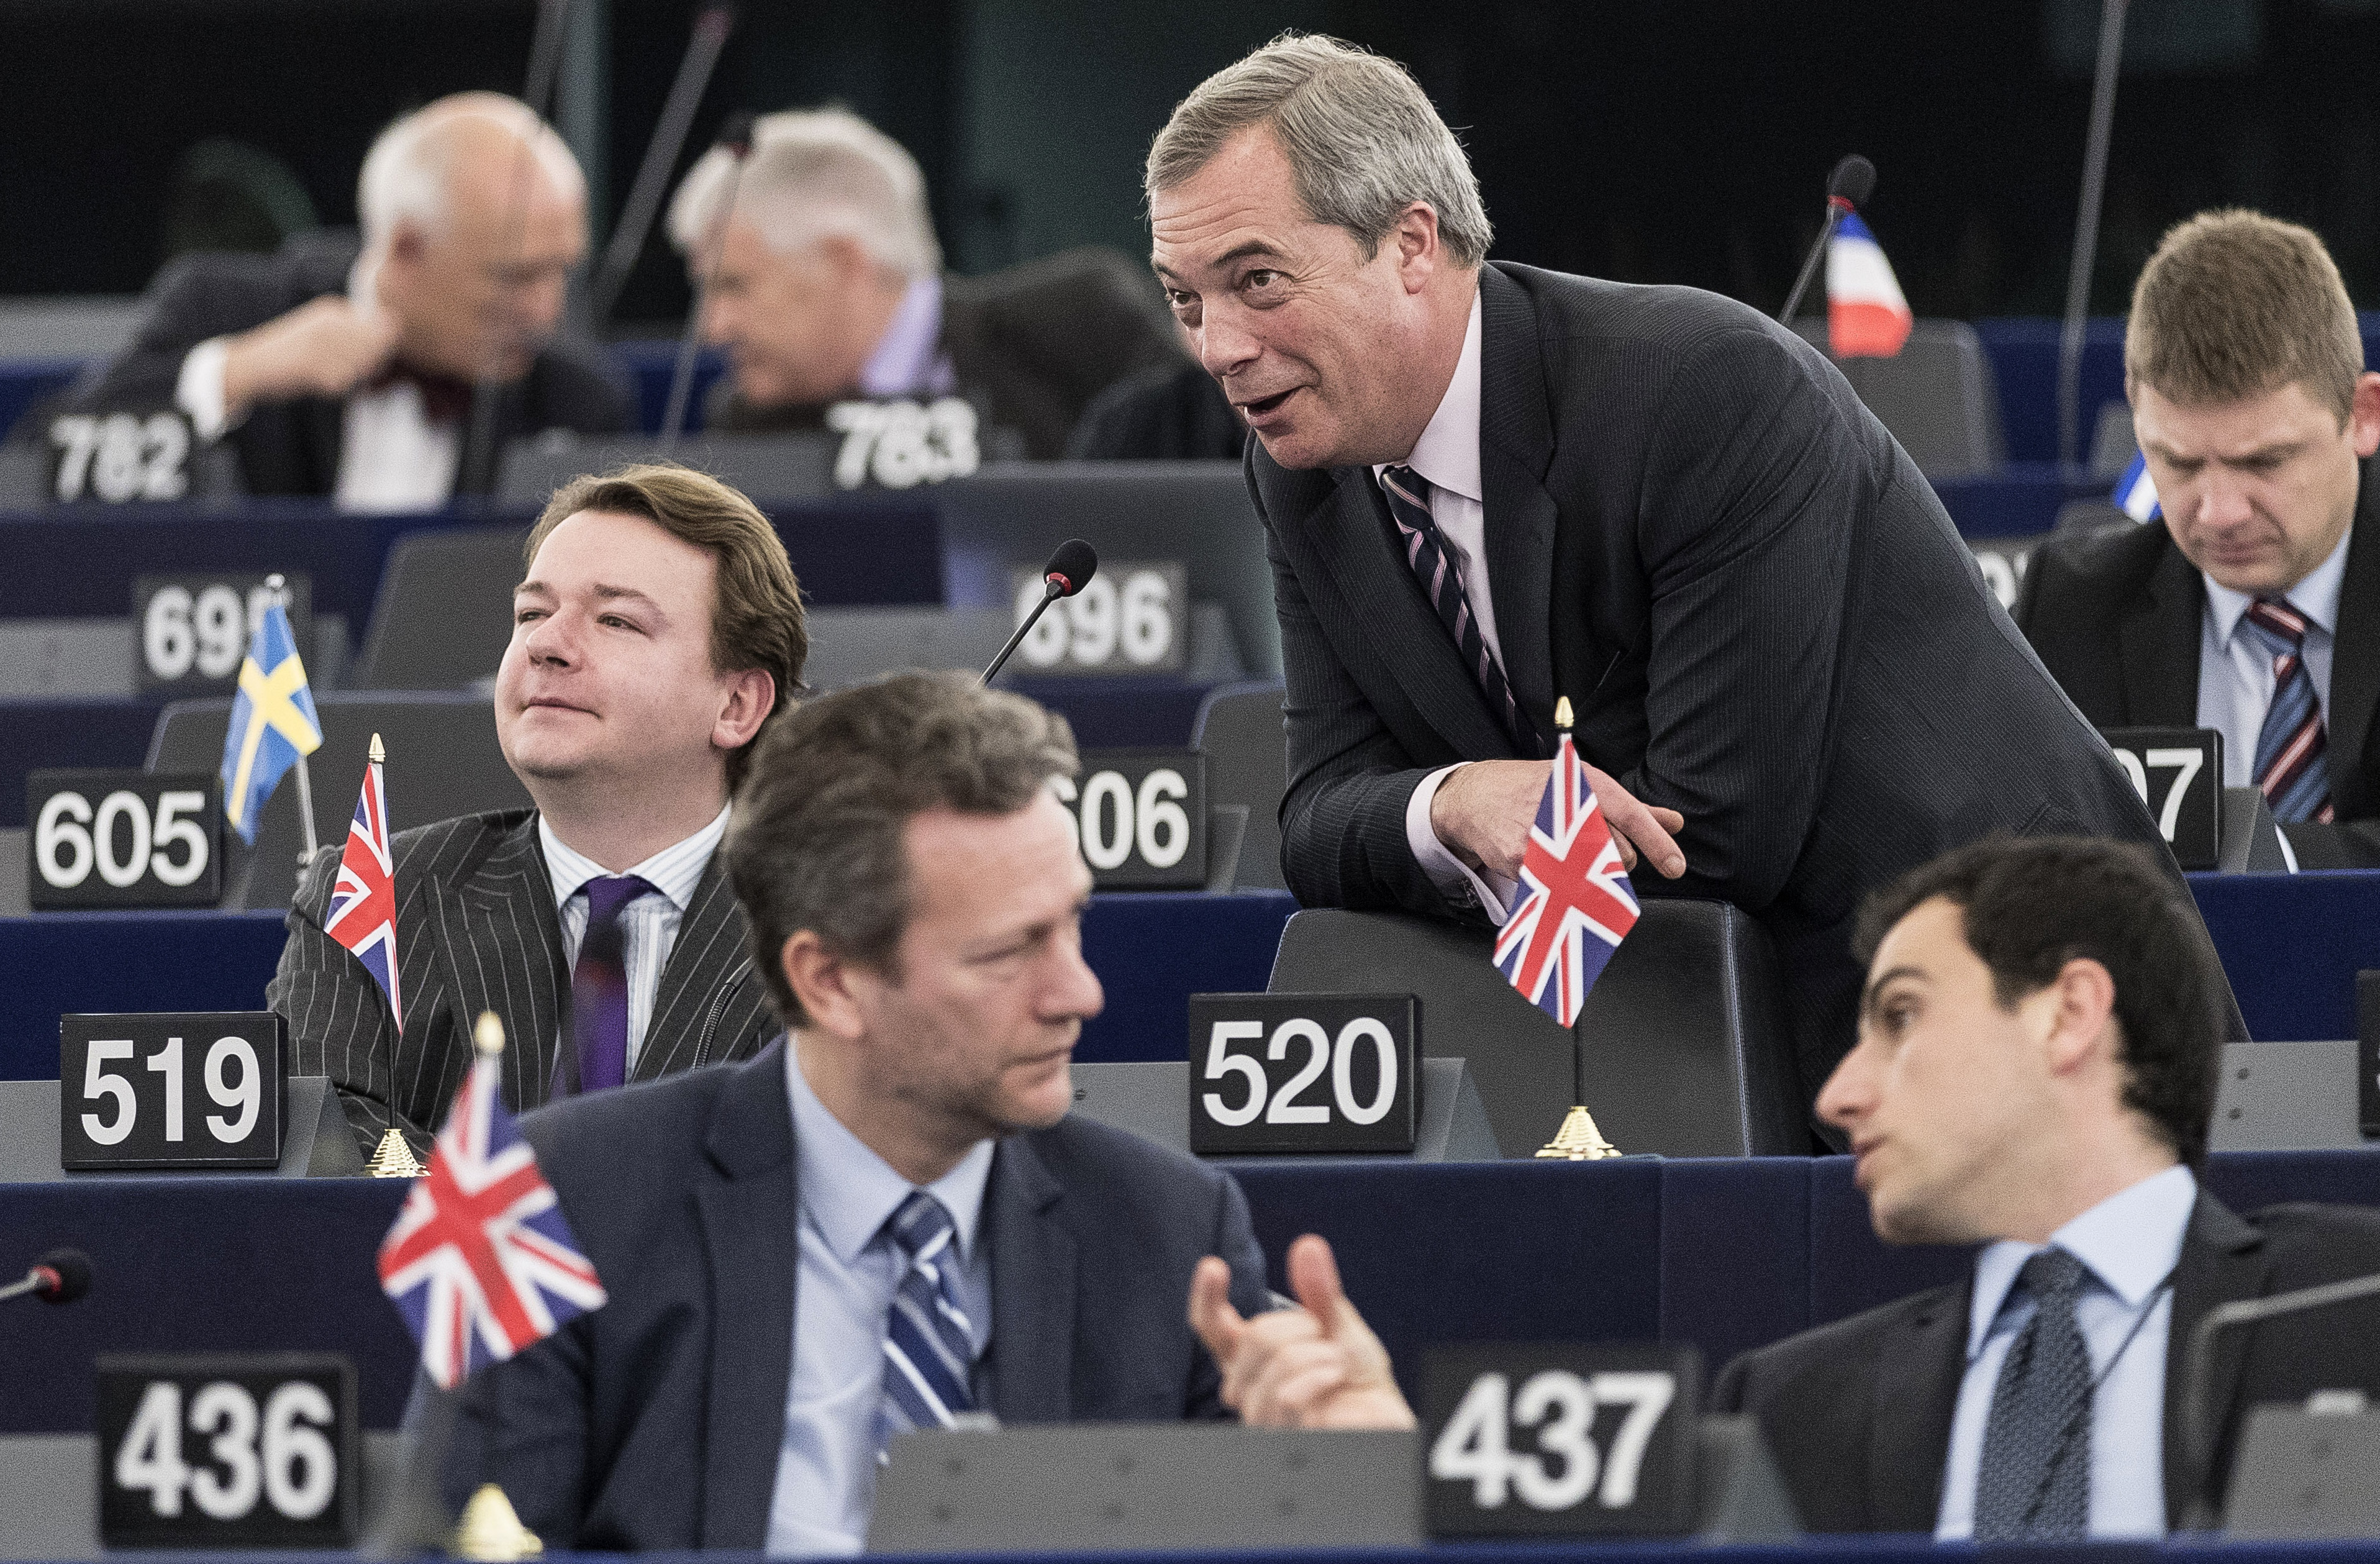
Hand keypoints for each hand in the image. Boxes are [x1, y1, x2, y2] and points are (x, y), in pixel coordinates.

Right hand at [220, 296, 400, 413]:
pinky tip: (313, 381)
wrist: (248, 364)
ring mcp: (320, 341)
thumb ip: (358, 335)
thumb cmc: (293, 354)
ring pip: (362, 367)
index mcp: (334, 309)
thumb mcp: (325, 334)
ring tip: (322, 373)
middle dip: (369, 364)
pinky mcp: (310, 363)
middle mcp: (329, 321)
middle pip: (378, 347)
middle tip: (338, 367)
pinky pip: (342, 383)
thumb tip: (395, 332)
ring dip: (348, 377)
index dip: (381, 348)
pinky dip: (332, 388)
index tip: (357, 356)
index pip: (385, 325)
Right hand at [1187, 1234, 1414, 1429]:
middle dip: (1301, 1326)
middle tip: (1326, 1339)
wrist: (1382, 1418)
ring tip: (1336, 1364)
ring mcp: (1265, 1416)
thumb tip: (1308, 1245)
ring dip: (1318, 1353)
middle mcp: (1250, 1387)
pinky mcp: (1286, 1437)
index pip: (1213, 1327)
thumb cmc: (1354, 1376)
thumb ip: (1319, 1291)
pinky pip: (1288, 1397)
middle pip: (1254, 1338)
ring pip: (1276, 1364)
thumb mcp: (1339, 1326)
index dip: (1206, 1298)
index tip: (1213, 1267)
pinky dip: (1320, 1376)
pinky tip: (1336, 1378)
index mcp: (1252, 1357)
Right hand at [1431, 760, 1685, 881]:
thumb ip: (1632, 809)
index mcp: (1584, 784)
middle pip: (1616, 853)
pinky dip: (1560, 881)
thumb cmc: (1534, 788)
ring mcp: (1542, 836)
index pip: (1630, 814)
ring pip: (1591, 874)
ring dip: (1590, 875)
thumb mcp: (1583, 786)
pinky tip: (1547, 863)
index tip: (1675, 867)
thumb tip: (1675, 823)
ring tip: (1571, 857)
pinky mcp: (1523, 861)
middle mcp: (1565, 807)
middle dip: (1616, 860)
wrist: (1477, 798)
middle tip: (1594, 850)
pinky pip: (1560, 884)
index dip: (1656, 842)